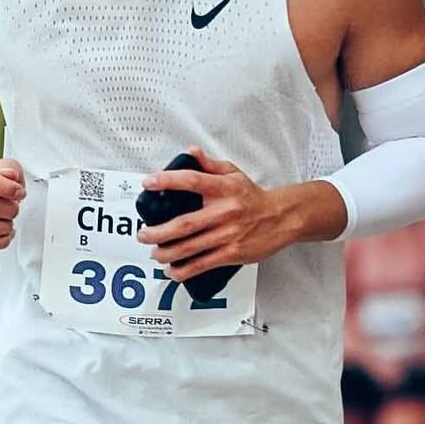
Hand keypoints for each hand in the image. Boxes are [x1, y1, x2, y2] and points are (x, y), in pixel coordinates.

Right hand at [0, 157, 25, 252]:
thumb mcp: (2, 167)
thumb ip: (10, 169)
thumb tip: (10, 176)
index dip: (7, 187)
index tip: (19, 192)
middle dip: (12, 210)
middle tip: (14, 209)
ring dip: (7, 227)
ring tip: (8, 221)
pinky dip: (1, 241)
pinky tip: (3, 233)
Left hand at [136, 149, 297, 281]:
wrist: (282, 218)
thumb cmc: (253, 197)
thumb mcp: (233, 173)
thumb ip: (209, 165)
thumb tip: (190, 152)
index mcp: (224, 188)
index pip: (192, 181)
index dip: (168, 181)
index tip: (148, 183)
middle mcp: (224, 212)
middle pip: (185, 224)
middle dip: (158, 232)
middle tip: (142, 234)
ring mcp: (228, 235)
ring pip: (190, 248)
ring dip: (167, 253)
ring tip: (153, 253)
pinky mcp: (232, 254)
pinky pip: (203, 264)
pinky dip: (184, 270)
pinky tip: (172, 271)